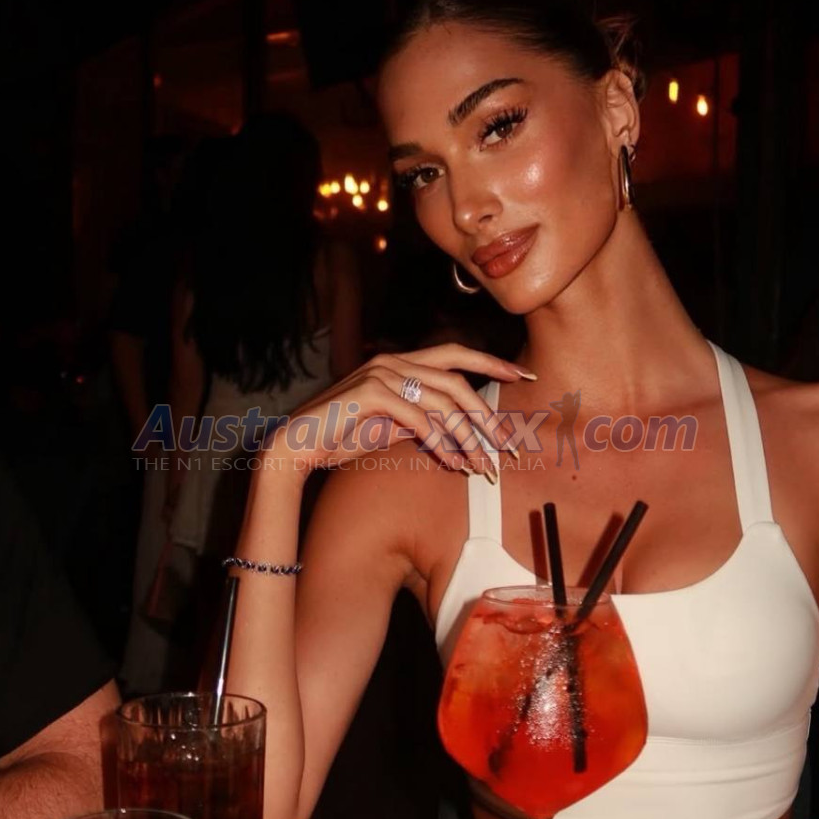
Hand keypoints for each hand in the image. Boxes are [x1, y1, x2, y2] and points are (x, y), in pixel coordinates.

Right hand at [263, 343, 534, 480]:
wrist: (295, 446)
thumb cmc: (341, 437)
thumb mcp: (391, 425)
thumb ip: (423, 420)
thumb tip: (460, 435)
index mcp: (400, 362)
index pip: (456, 353)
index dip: (492, 361)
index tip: (523, 374)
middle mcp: (393, 361)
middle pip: (458, 379)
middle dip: (488, 413)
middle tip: (510, 442)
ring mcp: (381, 374)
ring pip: (444, 402)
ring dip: (470, 438)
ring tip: (486, 466)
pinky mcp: (371, 394)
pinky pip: (420, 419)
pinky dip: (442, 444)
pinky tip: (454, 463)